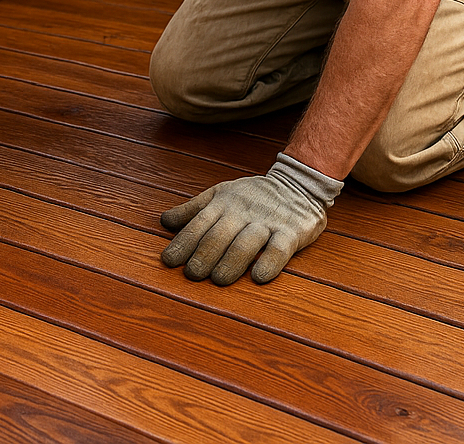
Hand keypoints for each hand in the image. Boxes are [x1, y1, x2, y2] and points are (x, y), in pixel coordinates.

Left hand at [159, 153, 343, 284]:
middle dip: (204, 255)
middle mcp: (243, 212)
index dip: (183, 242)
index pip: (199, 224)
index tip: (168, 261)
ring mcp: (267, 222)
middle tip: (192, 274)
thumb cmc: (253, 195)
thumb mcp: (221, 194)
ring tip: (219, 280)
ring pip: (246, 243)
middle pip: (219, 235)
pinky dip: (270, 262)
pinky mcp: (291, 232)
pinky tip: (259, 277)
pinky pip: (280, 249)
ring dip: (231, 262)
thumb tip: (164, 222)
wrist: (298, 183)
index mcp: (223, 203)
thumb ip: (193, 210)